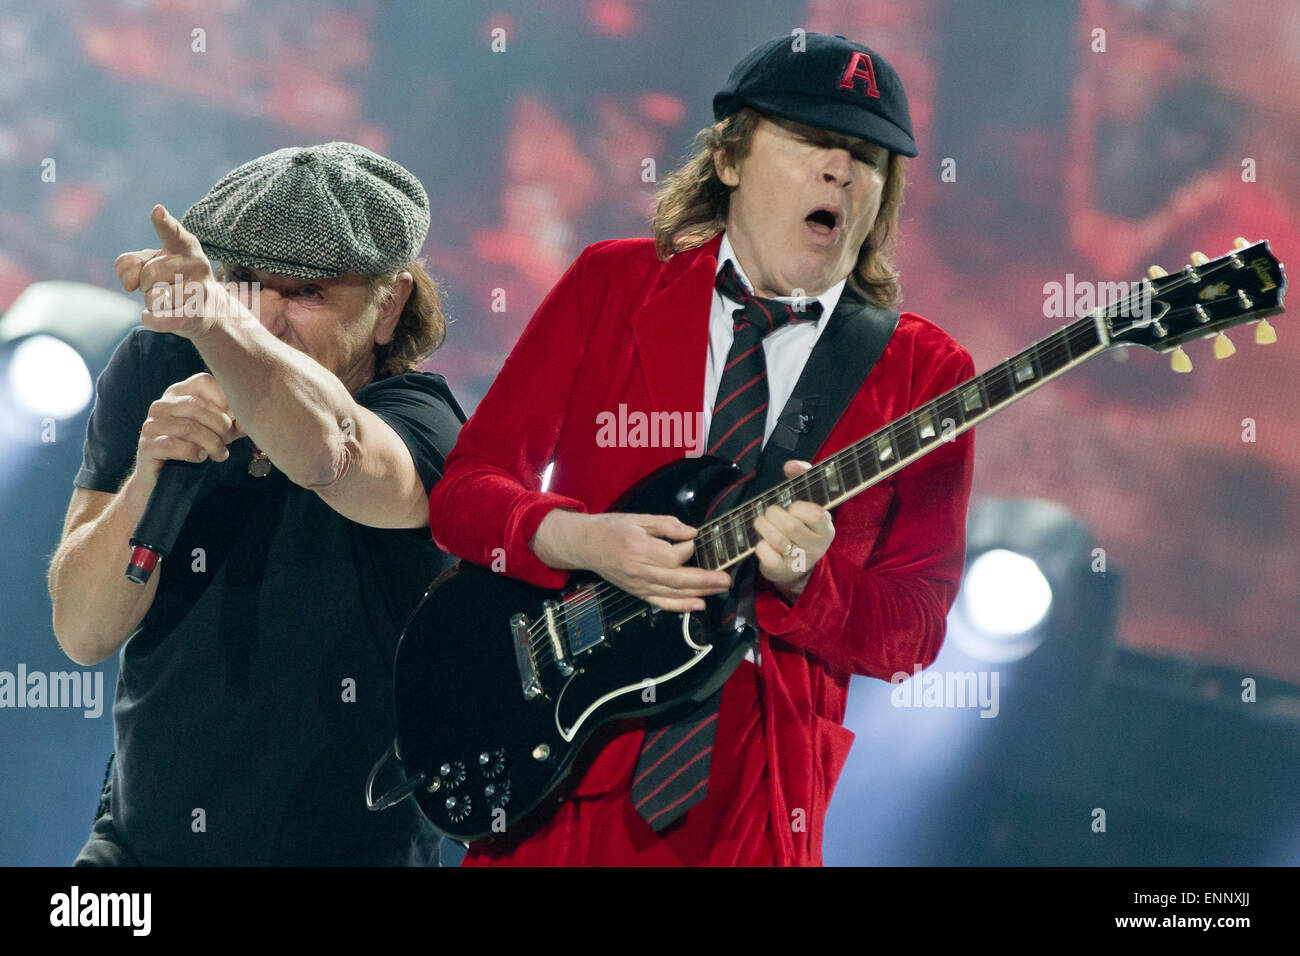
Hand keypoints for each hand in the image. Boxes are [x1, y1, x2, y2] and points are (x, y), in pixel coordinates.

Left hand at [115, 205, 246, 339]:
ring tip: (169, 300)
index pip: (172, 232)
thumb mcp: (148, 263)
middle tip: (162, 285)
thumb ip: (128, 264)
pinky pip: (161, 319)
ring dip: (152, 303)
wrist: (207, 310)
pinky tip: (153, 316)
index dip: (163, 222)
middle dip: (146, 284)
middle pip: (149, 273)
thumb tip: (129, 283)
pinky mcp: (197, 313)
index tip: (157, 211)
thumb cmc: (173, 280)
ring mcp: (200, 289)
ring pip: (154, 297)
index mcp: (184, 245)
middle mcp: (197, 264)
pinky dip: (151, 319)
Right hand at [133, 372, 244, 488]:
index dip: (225, 399)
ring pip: (190, 428)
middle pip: (199, 407)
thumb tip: (251, 420)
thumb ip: (234, 421)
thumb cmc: (195, 448)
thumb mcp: (217, 431)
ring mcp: (152, 424)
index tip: (235, 419)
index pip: (204, 381)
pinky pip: (175, 445)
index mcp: (178, 393)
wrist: (165, 479)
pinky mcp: (147, 446)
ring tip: (220, 454)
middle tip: (229, 441)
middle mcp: (162, 404)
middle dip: (221, 427)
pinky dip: (194, 453)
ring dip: (212, 444)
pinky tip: (200, 458)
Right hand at [532, 510, 731, 612]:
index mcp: (641, 549)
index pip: (674, 554)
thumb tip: (691, 532)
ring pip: (674, 592)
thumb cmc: (612, 529)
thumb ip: (667, 525)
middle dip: (706, 580)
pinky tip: (698, 605)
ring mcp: (639, 585)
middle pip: (679, 578)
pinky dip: (681, 606)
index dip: (688, 547)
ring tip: (721, 588)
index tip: (690, 539)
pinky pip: (662, 603)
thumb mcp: (638, 519)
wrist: (586, 545)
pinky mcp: (638, 592)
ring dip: (700, 592)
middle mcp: (641, 571)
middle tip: (726, 578)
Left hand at [754, 460, 834, 602]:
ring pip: (776, 539)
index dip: (798, 507)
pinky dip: (759, 546)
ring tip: (761, 523)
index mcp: (826, 528)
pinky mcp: (781, 571)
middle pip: (790, 526)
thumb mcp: (806, 502)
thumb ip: (802, 477)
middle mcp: (816, 546)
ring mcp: (799, 561)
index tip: (793, 508)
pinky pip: (765, 554)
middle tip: (770, 513)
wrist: (797, 566)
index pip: (816, 514)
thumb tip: (791, 464)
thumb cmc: (801, 526)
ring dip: (762, 526)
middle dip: (773, 514)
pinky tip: (763, 543)